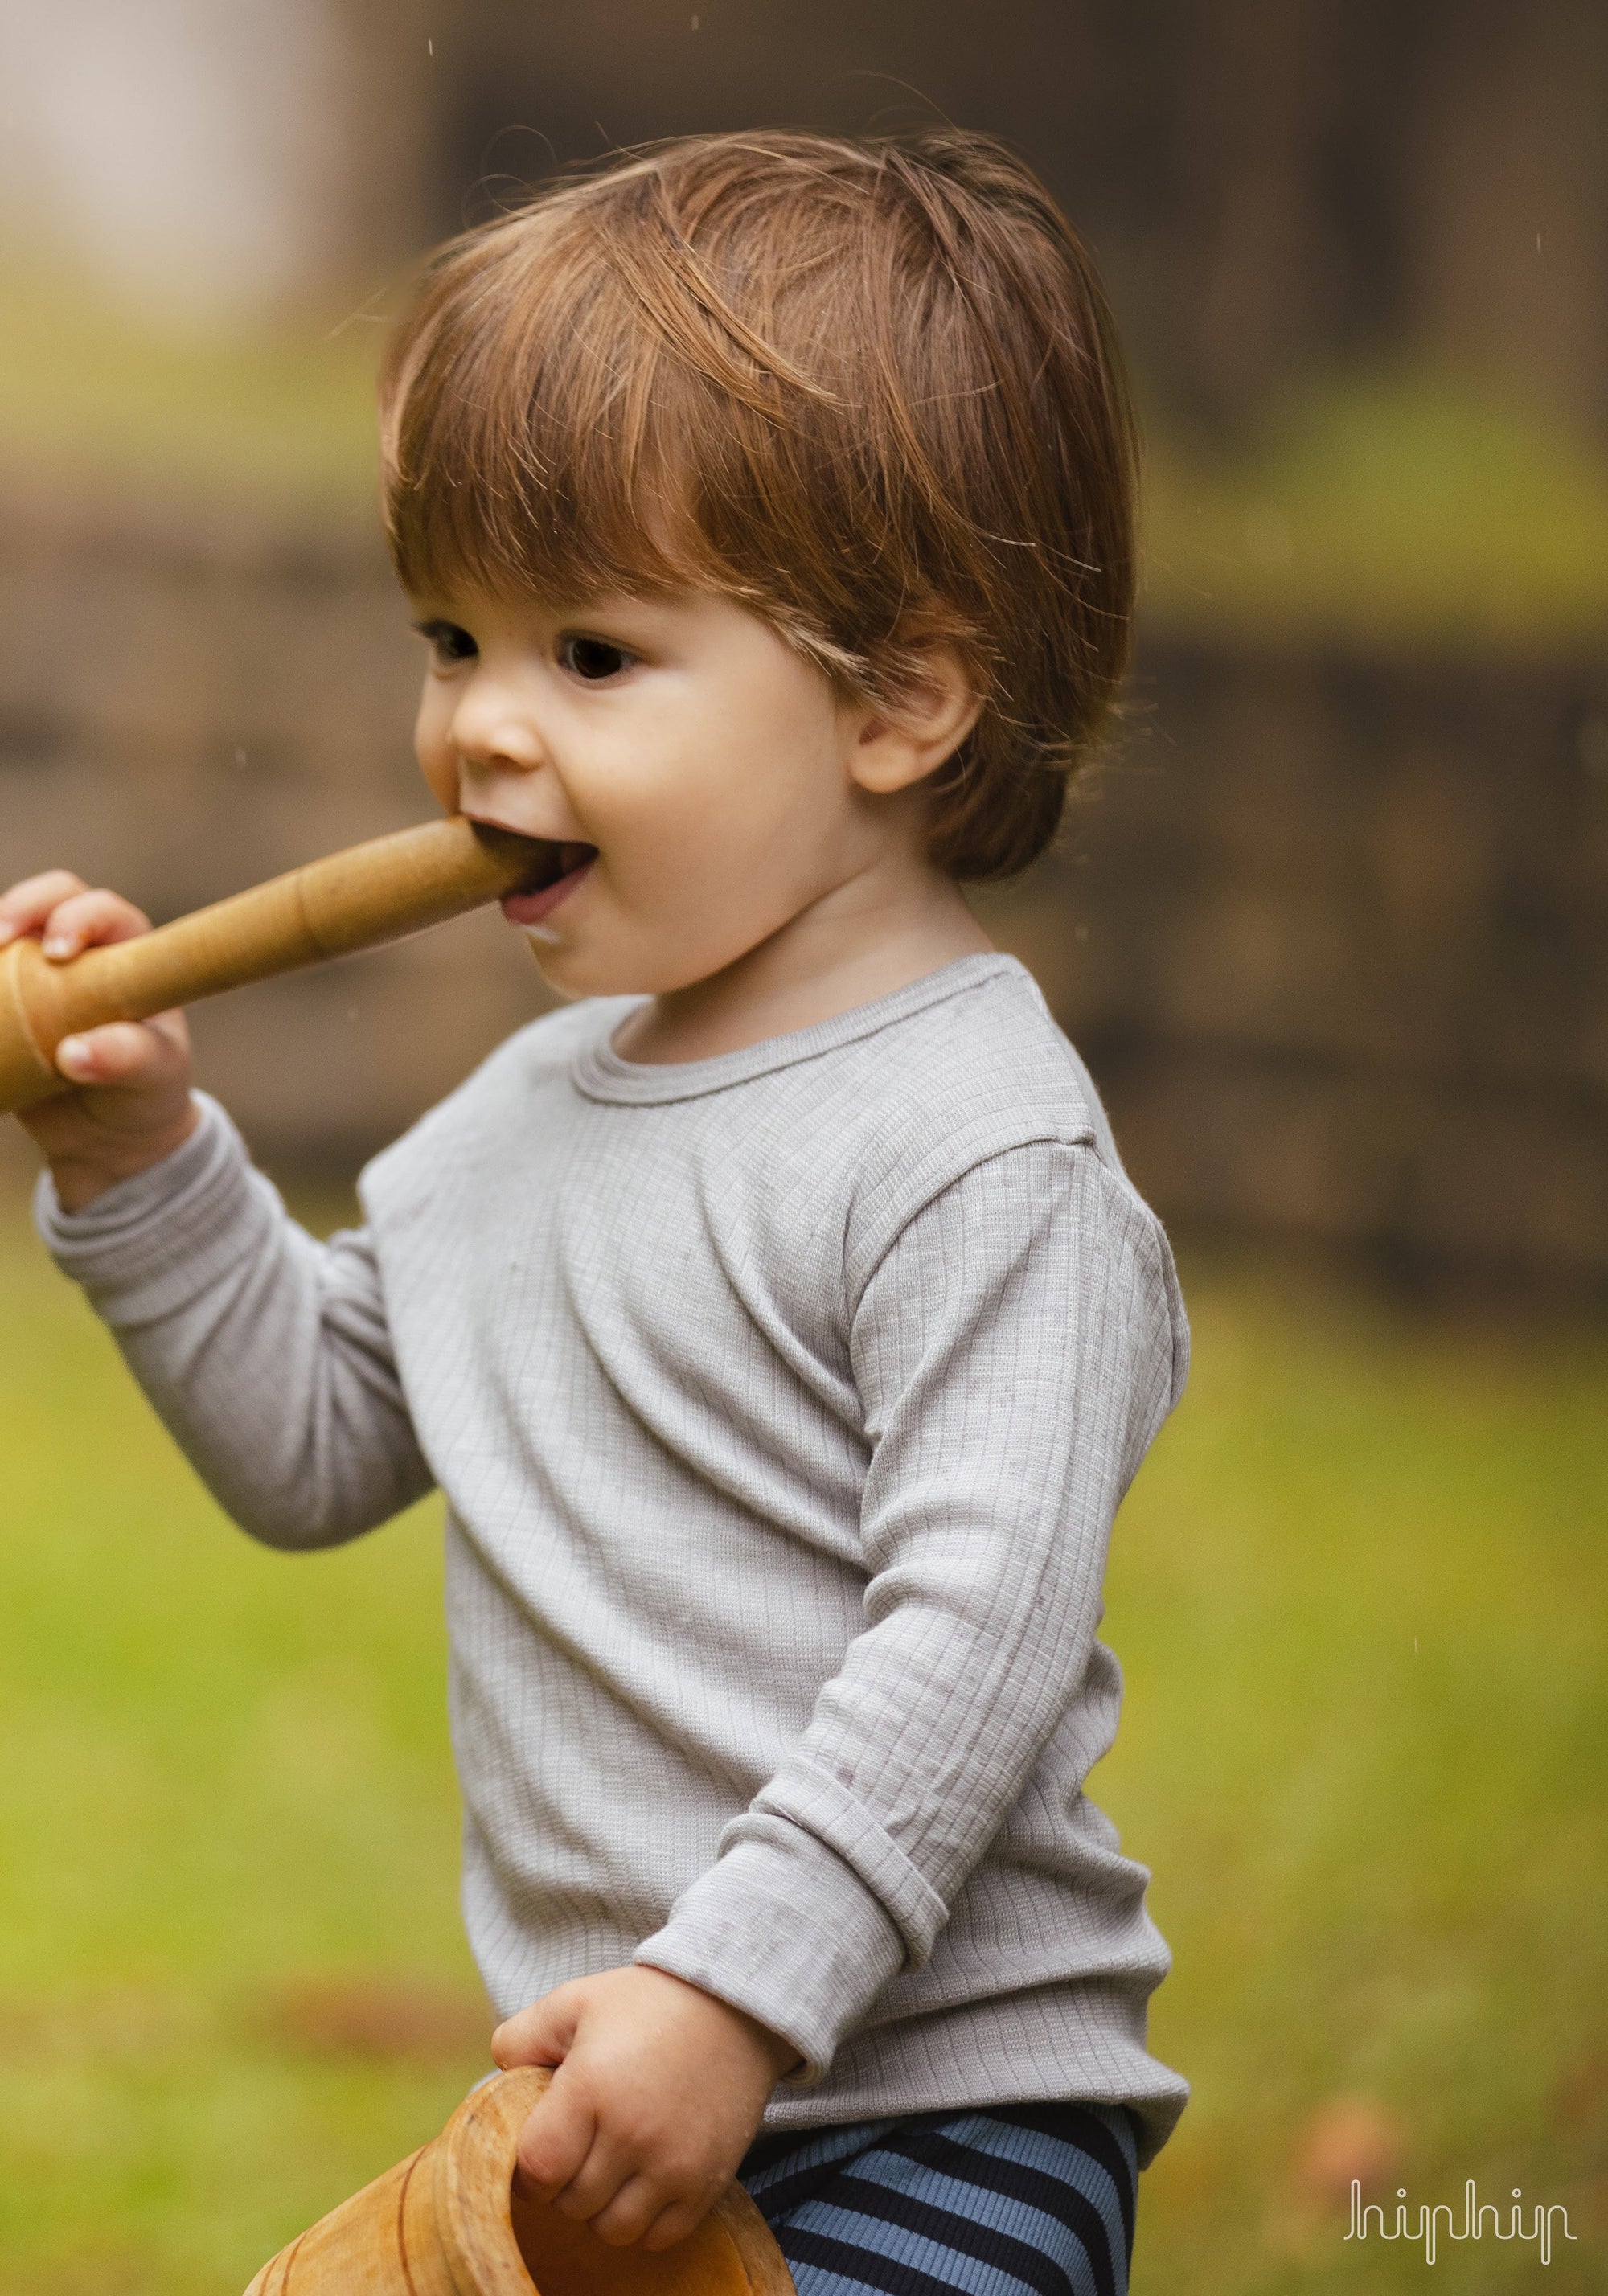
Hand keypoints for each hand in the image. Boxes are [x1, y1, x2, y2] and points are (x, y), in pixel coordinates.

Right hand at [0, 871, 197, 1210]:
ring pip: (6, 928)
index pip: (104, 911)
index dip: (78, 917)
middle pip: (48, 899)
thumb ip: (126, 1060)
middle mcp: (82, 950)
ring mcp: (37, 972)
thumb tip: (74, 1053)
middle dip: (22, 906)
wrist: (108, 1134)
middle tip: (1, 939)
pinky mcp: (4, 997)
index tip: (57, 952)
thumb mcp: (151, 1078)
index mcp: (129, 953)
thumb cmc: (144, 1092)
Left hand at [492, 1965, 799, 2252]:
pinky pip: (657, 2237)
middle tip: (578, 2148)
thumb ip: (521, 2037)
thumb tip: (494, 2082)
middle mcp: (632, 2133)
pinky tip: (641, 2182)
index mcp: (592, 2086)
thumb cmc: (646, 2003)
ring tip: (609, 2166)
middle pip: (572, 2202)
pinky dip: (642, 2222)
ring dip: (600, 2207)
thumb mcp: (575, 2001)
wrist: (735, 2005)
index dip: (527, 2170)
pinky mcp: (706, 2184)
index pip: (538, 2168)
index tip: (538, 2150)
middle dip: (564, 2183)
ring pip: (611, 2229)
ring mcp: (674, 2164)